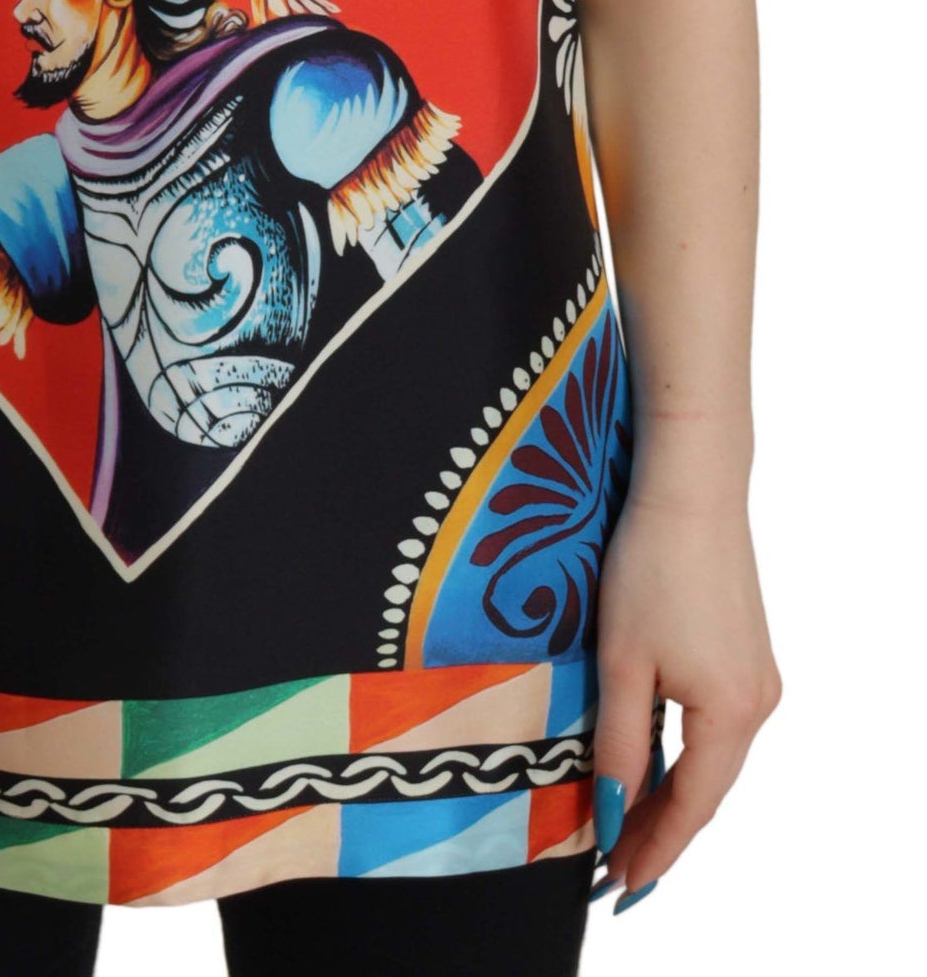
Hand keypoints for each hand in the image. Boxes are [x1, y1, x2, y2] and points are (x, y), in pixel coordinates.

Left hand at [591, 484, 781, 909]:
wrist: (691, 489)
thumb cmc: (651, 568)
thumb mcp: (622, 663)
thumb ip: (621, 744)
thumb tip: (617, 811)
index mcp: (732, 714)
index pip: (692, 807)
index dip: (656, 849)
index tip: (619, 885)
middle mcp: (758, 704)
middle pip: (707, 787)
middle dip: (662, 829)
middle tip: (615, 869)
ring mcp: (758, 677)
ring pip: (712, 757)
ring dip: (673, 792)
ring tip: (629, 826)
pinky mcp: (746, 652)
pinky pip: (715, 724)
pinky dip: (685, 753)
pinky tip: (656, 764)